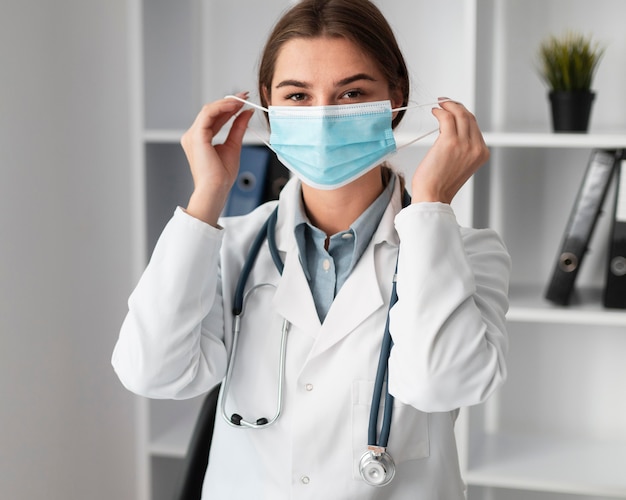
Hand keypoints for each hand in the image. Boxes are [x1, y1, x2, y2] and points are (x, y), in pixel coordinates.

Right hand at [180, 92, 253, 224]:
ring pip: (208, 110)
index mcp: (200, 139)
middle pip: (211, 112)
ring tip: (241, 100)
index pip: (214, 118)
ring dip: (226, 103)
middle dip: (228, 102)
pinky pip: (208, 114)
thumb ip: (238, 128)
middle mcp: (193, 135)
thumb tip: (246, 113)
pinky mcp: (196, 136)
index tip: (243, 101)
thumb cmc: (221, 176)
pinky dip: (221, 108)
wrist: (215, 189)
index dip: (228, 108)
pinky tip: (234, 106)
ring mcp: (192, 135)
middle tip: (244, 96)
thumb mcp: (234, 145)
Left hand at [411, 99, 488, 203]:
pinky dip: (440, 111)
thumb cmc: (440, 184)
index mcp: (481, 154)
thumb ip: (462, 149)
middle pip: (469, 117)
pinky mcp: (450, 142)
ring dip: (448, 106)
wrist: (433, 196)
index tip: (453, 109)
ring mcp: (465, 144)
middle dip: (456, 106)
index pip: (475, 127)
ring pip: (460, 114)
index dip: (463, 114)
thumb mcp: (459, 165)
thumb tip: (450, 128)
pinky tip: (435, 112)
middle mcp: (476, 148)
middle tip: (445, 102)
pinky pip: (447, 118)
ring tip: (439, 105)